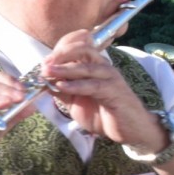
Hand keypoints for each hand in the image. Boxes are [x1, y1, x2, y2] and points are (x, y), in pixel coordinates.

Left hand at [39, 28, 158, 146]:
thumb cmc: (103, 114)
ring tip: (47, 72)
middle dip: (61, 54)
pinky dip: (76, 85)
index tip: (45, 60)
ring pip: (87, 66)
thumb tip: (44, 81)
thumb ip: (62, 90)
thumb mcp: (76, 101)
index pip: (79, 45)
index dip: (61, 48)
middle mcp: (103, 67)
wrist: (129, 129)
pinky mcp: (114, 91)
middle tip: (45, 64)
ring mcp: (110, 77)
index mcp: (94, 65)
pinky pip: (94, 85)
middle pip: (83, 49)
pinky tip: (62, 87)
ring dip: (65, 68)